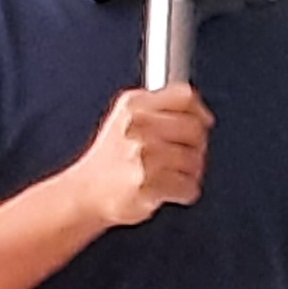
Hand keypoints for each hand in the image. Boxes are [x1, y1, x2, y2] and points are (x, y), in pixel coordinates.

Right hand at [71, 86, 207, 226]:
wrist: (86, 192)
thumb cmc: (111, 157)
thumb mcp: (128, 116)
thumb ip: (162, 105)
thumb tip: (202, 112)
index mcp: (134, 105)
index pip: (184, 96)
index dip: (199, 112)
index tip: (201, 123)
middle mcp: (138, 126)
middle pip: (195, 128)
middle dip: (195, 145)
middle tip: (181, 154)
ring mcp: (143, 155)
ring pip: (195, 160)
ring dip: (189, 171)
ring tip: (168, 174)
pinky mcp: (148, 184)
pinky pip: (189, 187)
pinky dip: (183, 192)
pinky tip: (166, 189)